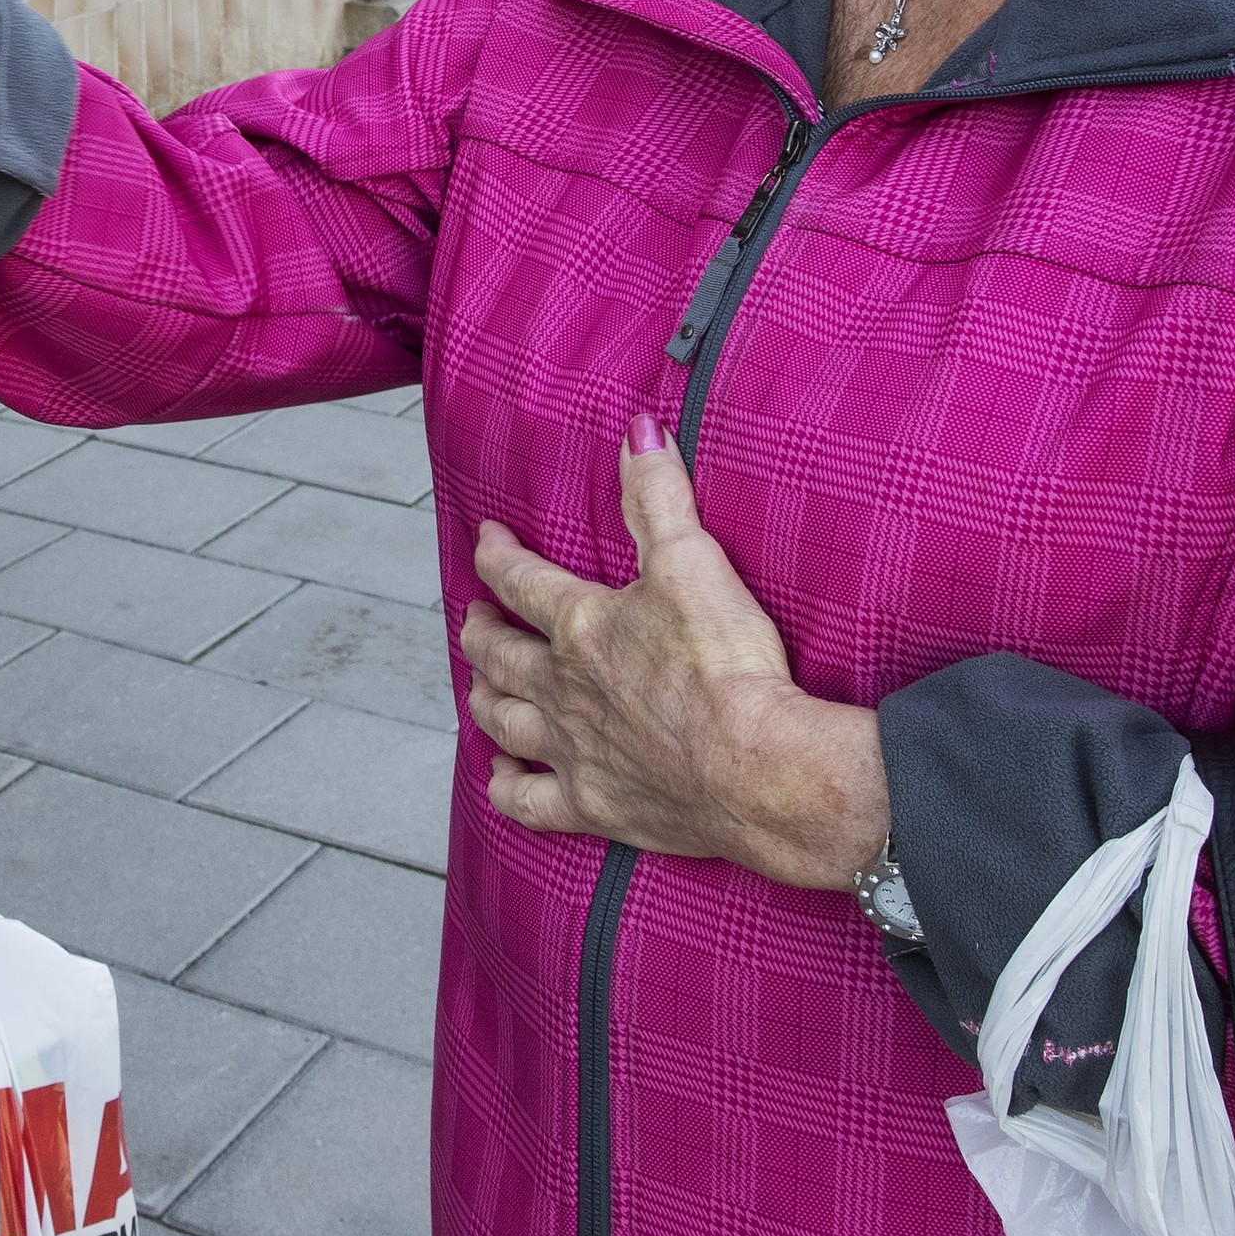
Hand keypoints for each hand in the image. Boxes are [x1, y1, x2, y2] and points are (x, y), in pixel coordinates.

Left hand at [455, 416, 887, 890]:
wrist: (760, 767)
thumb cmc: (729, 665)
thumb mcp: (693, 560)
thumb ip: (659, 495)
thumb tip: (637, 431)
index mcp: (580, 625)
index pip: (518, 579)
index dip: (495, 554)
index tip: (486, 539)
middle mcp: (560, 687)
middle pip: (496, 654)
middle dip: (479, 630)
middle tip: (475, 618)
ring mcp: (571, 750)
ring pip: (500, 719)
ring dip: (483, 697)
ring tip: (479, 686)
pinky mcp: (593, 805)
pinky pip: (526, 802)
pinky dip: (506, 787)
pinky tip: (502, 776)